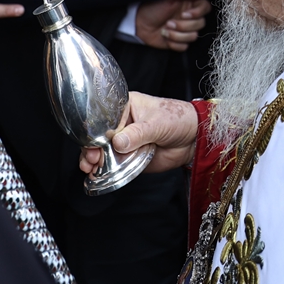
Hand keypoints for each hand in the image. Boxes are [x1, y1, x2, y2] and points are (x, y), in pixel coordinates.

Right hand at [79, 92, 198, 174]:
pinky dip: (107, 171)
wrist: (194, 139)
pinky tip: (97, 175)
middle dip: (92, 148)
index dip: (94, 131)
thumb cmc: (177, 119)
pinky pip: (116, 164)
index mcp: (125, 108)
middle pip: (100, 137)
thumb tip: (118, 142)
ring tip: (90, 169)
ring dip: (96, 161)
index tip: (89, 143)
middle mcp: (122, 125)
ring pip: (105, 152)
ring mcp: (126, 142)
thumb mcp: (157, 123)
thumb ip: (138, 133)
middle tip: (90, 159)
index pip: (104, 118)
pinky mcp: (131, 158)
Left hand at [135, 0, 217, 51]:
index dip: (198, 12)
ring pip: (193, 36)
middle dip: (184, 25)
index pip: (205, 8)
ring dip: (177, 34)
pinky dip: (174, 43)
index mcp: (189, 5)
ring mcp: (185, 31)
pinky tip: (165, 37)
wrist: (139, 22)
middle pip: (201, 24)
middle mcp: (190, 18)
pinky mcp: (179, 42)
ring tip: (165, 29)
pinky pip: (184, 46)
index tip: (185, 14)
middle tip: (169, 22)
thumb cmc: (152, 7)